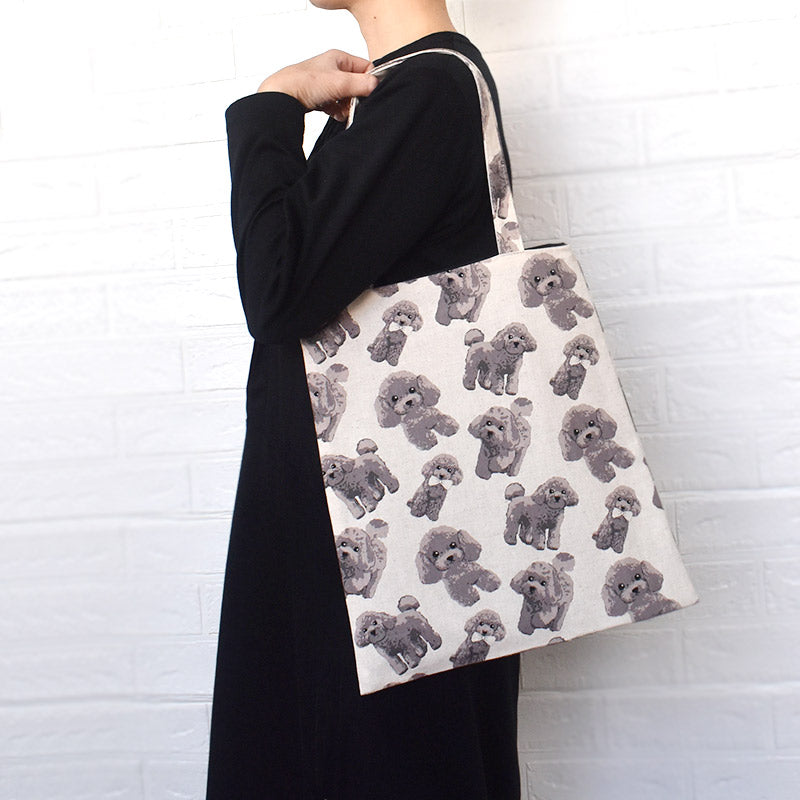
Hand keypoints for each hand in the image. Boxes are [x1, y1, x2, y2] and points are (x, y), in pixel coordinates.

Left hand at [258, 49, 378, 121]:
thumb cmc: (303, 83)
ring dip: (347, 107)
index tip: (369, 94)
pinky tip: (334, 114)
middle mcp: (332, 68)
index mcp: (338, 58)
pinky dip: (337, 111)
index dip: (369, 82)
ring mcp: (325, 83)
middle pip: (356, 84)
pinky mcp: (319, 96)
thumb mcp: (338, 82)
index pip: (365, 67)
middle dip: (356, 98)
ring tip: (341, 112)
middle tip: (353, 106)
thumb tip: (377, 85)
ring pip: (346, 96)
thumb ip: (361, 84)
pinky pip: (336, 105)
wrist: (280, 96)